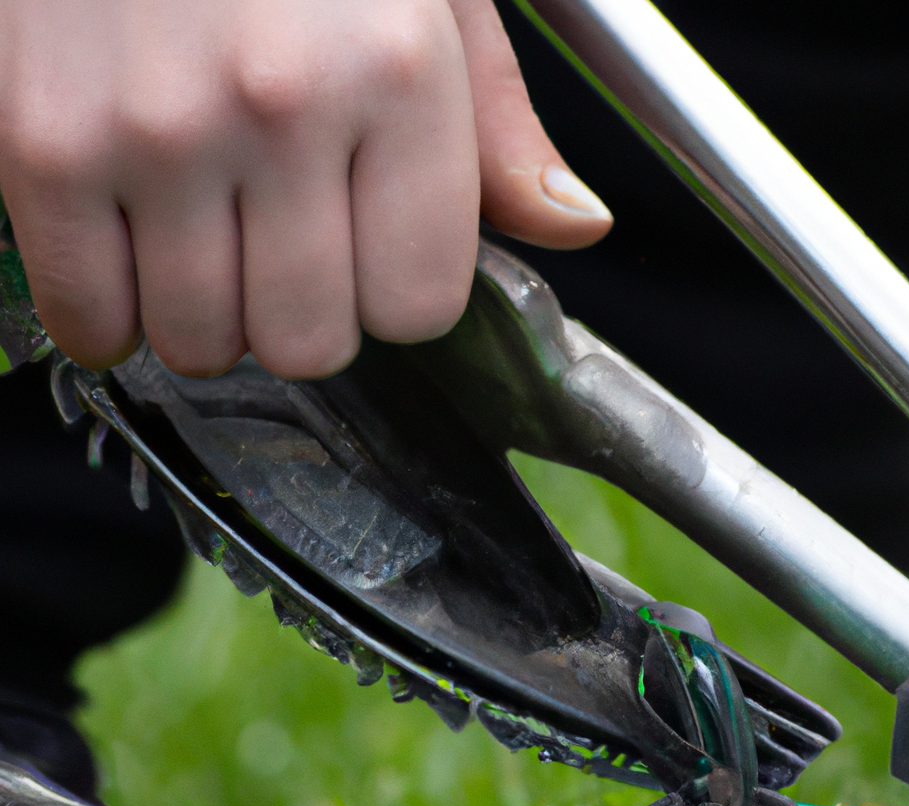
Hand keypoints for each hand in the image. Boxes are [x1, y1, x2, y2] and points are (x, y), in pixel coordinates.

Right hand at [0, 0, 610, 378]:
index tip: (366, 257)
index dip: (391, 295)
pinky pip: (92, 325)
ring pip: (204, 346)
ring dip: (207, 314)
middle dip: (300, 316)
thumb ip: (497, 127)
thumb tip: (573, 222)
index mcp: (397, 73)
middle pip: (311, 344)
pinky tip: (126, 251)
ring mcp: (155, 130)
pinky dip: (110, 314)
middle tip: (275, 247)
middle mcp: (282, 105)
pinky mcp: (42, 145)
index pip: (420, 307)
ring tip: (198, 229)